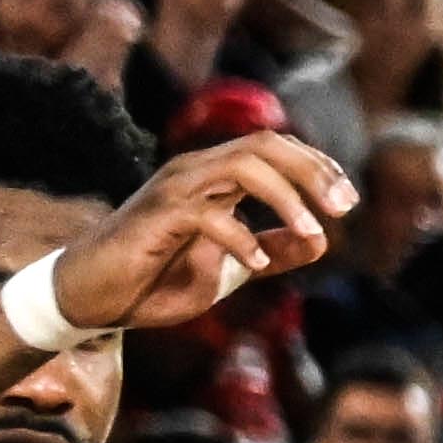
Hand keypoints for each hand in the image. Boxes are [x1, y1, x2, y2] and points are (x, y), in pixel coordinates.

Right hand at [47, 132, 356, 336]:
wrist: (94, 296)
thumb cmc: (157, 276)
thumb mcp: (231, 268)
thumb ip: (273, 251)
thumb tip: (322, 243)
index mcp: (215, 178)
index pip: (274, 149)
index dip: (317, 167)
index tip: (348, 200)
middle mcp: (195, 173)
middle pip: (264, 146)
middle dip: (311, 171)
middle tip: (344, 208)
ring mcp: (174, 191)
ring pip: (240, 167)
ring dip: (286, 197)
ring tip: (314, 231)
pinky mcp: (156, 218)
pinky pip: (207, 215)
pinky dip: (241, 237)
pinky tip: (258, 262)